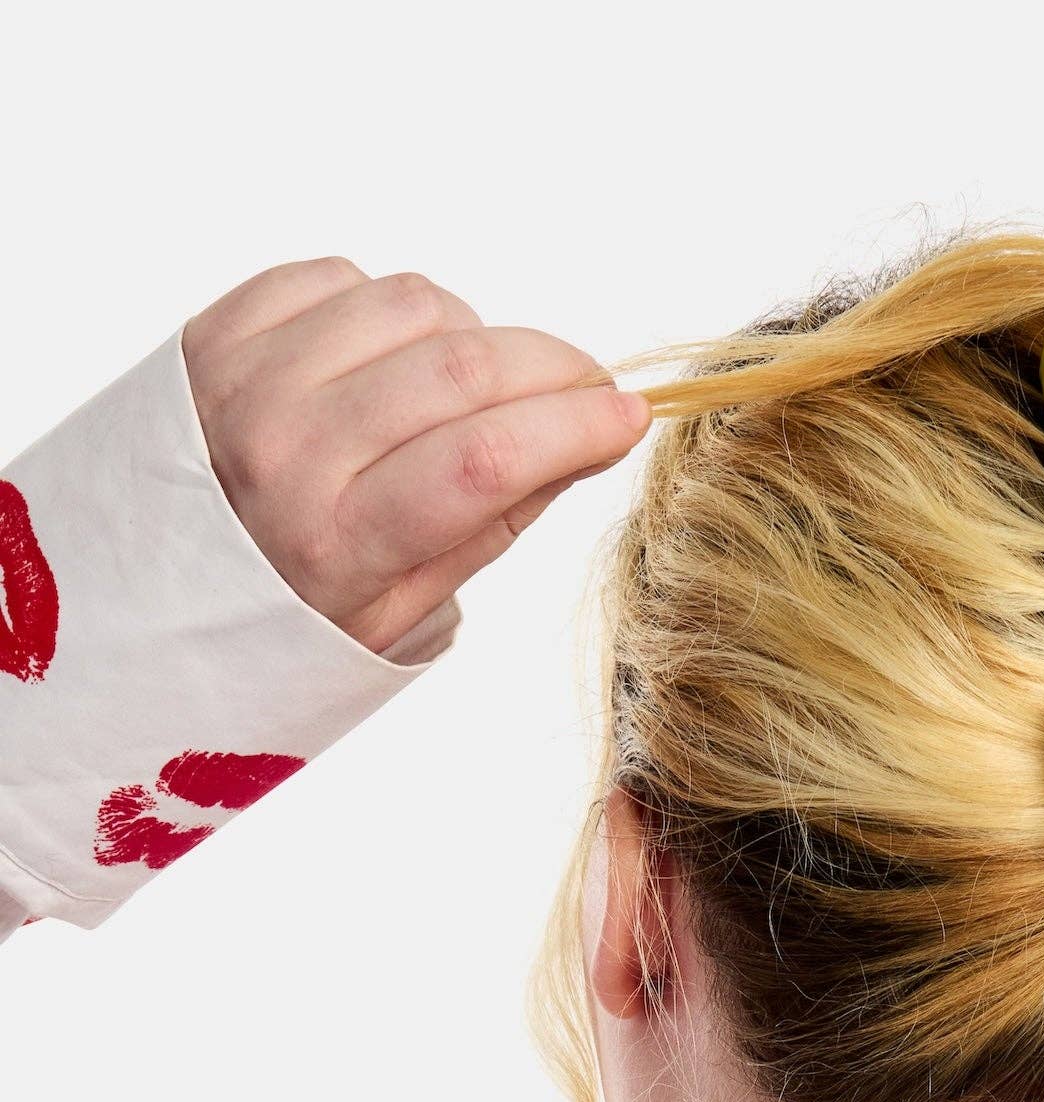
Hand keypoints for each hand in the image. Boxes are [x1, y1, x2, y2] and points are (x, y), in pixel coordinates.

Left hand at [182, 260, 651, 656]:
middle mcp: (282, 452)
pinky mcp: (218, 327)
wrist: (145, 590)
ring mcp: (242, 379)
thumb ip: (499, 518)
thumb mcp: (405, 609)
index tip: (631, 414)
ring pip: (411, 305)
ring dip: (473, 335)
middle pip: (459, 370)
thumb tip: (596, 433)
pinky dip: (391, 309)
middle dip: (554, 367)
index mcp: (336, 547)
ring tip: (477, 383)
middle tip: (589, 386)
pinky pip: (340, 276)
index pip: (484, 461)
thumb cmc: (294, 613)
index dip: (576, 425)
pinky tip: (395, 358)